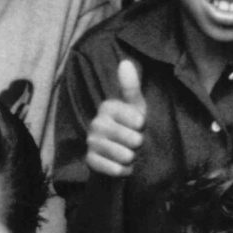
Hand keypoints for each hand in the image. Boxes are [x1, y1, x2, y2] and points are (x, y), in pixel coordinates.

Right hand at [85, 59, 145, 177]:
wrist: (118, 158)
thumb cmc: (131, 128)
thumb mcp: (137, 107)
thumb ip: (131, 87)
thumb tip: (125, 62)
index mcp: (108, 107)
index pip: (136, 119)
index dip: (143, 127)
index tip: (140, 127)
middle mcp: (96, 122)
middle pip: (132, 139)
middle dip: (139, 145)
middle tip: (135, 143)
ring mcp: (91, 142)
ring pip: (123, 155)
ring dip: (132, 158)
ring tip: (130, 155)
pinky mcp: (90, 160)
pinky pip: (113, 169)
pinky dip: (123, 171)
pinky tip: (123, 167)